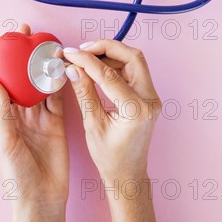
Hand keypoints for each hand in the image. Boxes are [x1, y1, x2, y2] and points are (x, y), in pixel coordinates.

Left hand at [0, 24, 68, 221]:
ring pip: (41, 85)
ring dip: (44, 67)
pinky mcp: (57, 122)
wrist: (41, 198)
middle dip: (26, 56)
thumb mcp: (4, 141)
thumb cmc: (16, 174)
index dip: (6, 60)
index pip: (4, 81)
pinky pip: (58, 98)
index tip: (11, 39)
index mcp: (3, 116)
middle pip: (23, 78)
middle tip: (31, 35)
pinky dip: (60, 83)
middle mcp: (21, 113)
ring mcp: (40, 117)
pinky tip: (63, 69)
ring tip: (49, 47)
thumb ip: (0, 111)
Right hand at [63, 40, 160, 221]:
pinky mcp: (147, 96)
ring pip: (134, 60)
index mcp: (136, 110)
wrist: (127, 174)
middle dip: (106, 47)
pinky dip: (115, 64)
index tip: (70, 53)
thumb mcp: (92, 125)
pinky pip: (133, 70)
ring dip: (111, 54)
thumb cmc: (110, 157)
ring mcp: (151, 97)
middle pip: (132, 57)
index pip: (109, 74)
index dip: (87, 60)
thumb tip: (73, 68)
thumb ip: (84, 92)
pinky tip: (97, 67)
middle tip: (83, 49)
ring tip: (87, 57)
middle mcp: (150, 100)